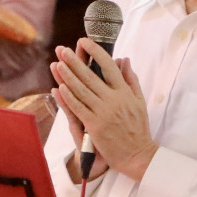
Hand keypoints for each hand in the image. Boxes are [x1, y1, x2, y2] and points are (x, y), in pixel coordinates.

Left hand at [51, 39, 154, 182]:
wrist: (137, 155)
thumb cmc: (138, 129)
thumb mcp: (139, 102)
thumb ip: (131, 80)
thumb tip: (124, 59)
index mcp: (125, 92)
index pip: (109, 66)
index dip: (96, 52)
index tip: (85, 41)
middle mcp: (114, 100)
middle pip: (91, 76)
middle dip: (75, 61)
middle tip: (63, 49)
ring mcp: (103, 113)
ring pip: (82, 90)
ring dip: (68, 76)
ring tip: (57, 63)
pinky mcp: (95, 126)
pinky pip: (79, 108)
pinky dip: (69, 97)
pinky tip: (60, 87)